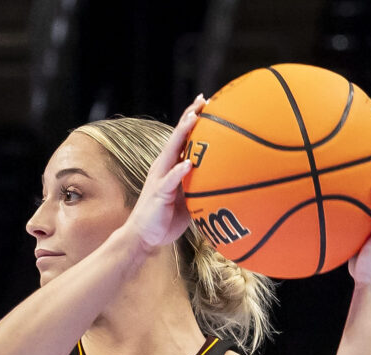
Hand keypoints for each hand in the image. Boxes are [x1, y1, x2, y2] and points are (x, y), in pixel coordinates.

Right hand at [124, 99, 202, 253]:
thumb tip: (226, 182)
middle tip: (204, 100)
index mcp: (171, 166)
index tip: (208, 102)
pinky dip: (179, 171)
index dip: (194, 119)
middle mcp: (164, 166)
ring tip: (194, 119)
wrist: (144, 237)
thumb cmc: (167, 219)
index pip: (183, 137)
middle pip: (178, 136)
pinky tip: (188, 163)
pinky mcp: (158, 193)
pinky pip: (170, 181)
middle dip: (190, 116)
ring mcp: (160, 178)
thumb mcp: (188, 199)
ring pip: (172, 151)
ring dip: (183, 134)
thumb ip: (201, 186)